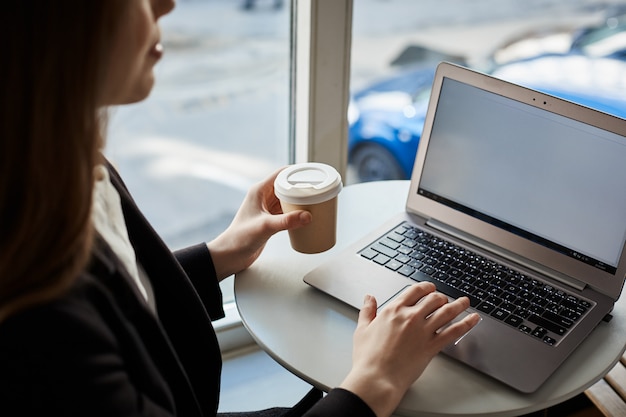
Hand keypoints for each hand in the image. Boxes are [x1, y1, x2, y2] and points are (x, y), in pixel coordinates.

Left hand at [207, 167, 311, 279]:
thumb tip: (307, 216)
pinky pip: (287, 211)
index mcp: (259, 191)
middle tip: (318, 191)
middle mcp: (263, 197)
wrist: (230, 255)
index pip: (281, 174)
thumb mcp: (265, 227)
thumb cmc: (239, 238)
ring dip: (301, 200)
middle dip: (302, 187)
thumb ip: (286, 221)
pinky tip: (306, 217)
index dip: (297, 172)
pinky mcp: (271, 220)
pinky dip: (297, 212)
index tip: (312, 174)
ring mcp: (267, 209)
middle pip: (287, 185)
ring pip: (288, 199)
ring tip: (316, 203)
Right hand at [339, 282, 480, 416]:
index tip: (430, 288)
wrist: (377, 378)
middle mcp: (411, 317)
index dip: (426, 287)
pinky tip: (473, 319)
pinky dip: (467, 324)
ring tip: (465, 302)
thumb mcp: (362, 329)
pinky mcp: (432, 346)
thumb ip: (368, 311)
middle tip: (445, 299)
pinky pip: (454, 331)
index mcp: (394, 310)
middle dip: (441, 297)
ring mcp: (423, 331)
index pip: (415, 291)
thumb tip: (369, 298)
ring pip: (447, 311)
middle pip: (434, 299)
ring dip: (459, 305)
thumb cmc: (368, 357)